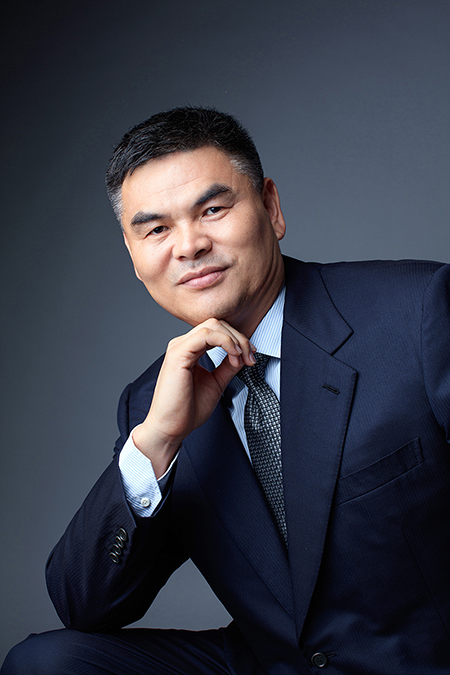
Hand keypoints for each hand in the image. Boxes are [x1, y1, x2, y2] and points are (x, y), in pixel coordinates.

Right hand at [132, 318, 255, 476]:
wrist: (171, 428)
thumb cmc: (186, 410)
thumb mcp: (216, 383)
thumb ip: (228, 367)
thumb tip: (243, 356)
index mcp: (190, 350)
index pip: (217, 331)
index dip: (238, 339)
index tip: (251, 357)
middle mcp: (183, 345)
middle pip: (217, 324)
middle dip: (239, 338)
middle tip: (250, 357)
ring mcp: (179, 347)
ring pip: (213, 325)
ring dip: (235, 340)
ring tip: (242, 358)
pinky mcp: (178, 354)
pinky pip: (206, 335)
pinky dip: (225, 342)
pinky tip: (233, 355)